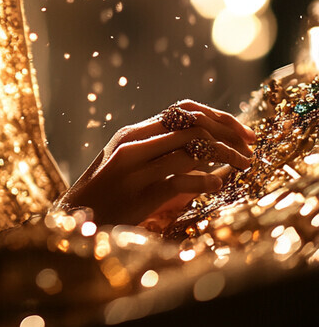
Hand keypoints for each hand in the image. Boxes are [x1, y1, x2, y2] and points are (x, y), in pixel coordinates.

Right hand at [57, 100, 255, 226]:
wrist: (77, 216)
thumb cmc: (107, 191)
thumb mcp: (127, 161)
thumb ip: (156, 147)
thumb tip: (200, 141)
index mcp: (132, 132)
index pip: (184, 109)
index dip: (219, 116)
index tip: (242, 132)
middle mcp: (133, 144)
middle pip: (193, 125)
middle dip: (229, 135)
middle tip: (249, 149)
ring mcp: (135, 169)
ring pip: (192, 150)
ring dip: (226, 157)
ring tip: (243, 167)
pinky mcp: (140, 194)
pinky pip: (183, 180)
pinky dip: (207, 181)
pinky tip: (218, 185)